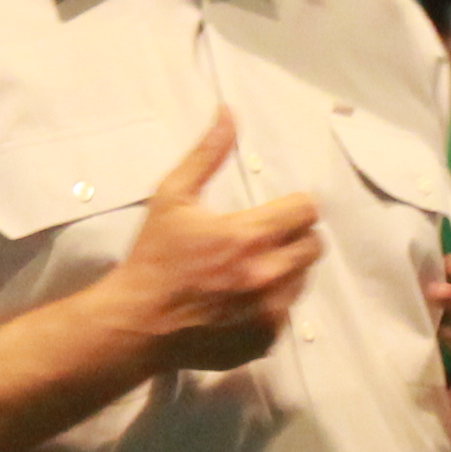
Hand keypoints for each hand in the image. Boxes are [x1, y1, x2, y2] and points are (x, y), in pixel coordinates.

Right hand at [87, 111, 323, 375]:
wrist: (136, 323)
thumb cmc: (152, 257)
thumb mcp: (172, 197)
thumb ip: (206, 154)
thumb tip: (229, 112)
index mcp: (249, 236)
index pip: (307, 211)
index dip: (294, 206)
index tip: (275, 211)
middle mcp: (267, 275)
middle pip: (314, 245)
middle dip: (295, 237)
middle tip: (264, 239)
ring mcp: (269, 312)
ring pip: (303, 279)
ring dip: (286, 270)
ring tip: (251, 269)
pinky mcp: (265, 339)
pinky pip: (288, 313)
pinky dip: (273, 303)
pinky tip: (243, 299)